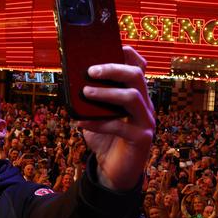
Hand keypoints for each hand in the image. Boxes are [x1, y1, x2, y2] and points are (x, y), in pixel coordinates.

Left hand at [77, 47, 155, 189]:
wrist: (111, 171)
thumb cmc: (103, 138)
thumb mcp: (94, 114)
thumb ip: (89, 99)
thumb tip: (71, 80)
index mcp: (135, 94)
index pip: (139, 67)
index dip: (129, 54)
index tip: (114, 46)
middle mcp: (144, 105)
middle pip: (137, 77)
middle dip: (113, 69)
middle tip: (91, 70)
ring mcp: (146, 121)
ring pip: (133, 97)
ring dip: (107, 92)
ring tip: (85, 91)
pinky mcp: (142, 138)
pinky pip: (121, 126)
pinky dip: (99, 123)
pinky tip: (81, 123)